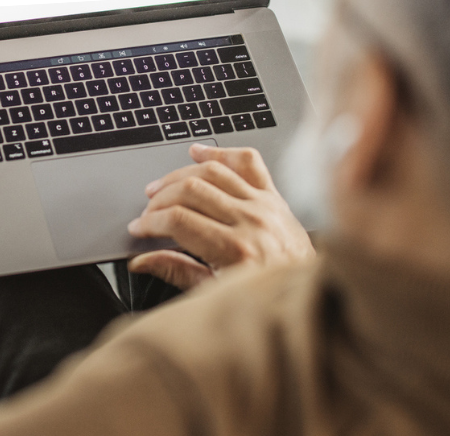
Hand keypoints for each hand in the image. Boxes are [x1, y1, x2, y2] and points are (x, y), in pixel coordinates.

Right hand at [127, 143, 312, 289]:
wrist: (311, 294)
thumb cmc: (265, 296)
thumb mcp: (216, 293)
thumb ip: (176, 272)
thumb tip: (141, 261)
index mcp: (235, 250)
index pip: (178, 220)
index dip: (150, 221)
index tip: (138, 228)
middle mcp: (251, 221)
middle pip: (190, 191)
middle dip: (159, 199)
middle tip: (147, 212)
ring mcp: (264, 204)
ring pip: (213, 172)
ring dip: (179, 175)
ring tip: (160, 188)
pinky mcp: (274, 196)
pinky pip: (247, 162)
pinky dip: (221, 153)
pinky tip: (198, 153)